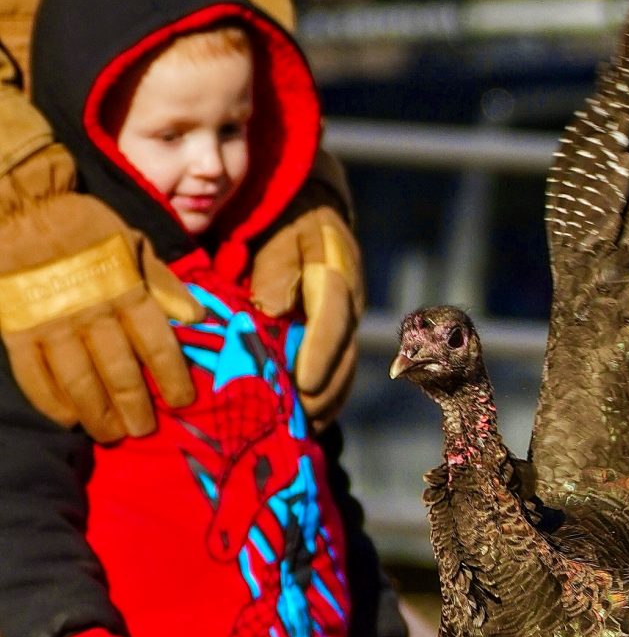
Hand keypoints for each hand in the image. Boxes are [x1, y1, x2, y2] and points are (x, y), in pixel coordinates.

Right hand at [0, 152, 198, 441]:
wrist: (26, 208)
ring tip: (112, 433)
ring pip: (80, 383)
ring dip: (98, 415)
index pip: (158, 347)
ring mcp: (52, 324)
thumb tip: (198, 319)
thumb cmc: (87, 226)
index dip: (173, 379)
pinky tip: (69, 419)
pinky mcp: (18, 330)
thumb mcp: (136, 246)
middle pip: (120, 374)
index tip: (183, 401)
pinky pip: (36, 376)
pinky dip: (53, 403)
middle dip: (136, 408)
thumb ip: (165, 284)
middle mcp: (92, 313)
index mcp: (126, 292)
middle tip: (144, 430)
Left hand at [251, 191, 363, 424]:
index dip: (320, 353)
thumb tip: (270, 309)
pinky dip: (326, 398)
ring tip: (300, 432)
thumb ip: (276, 267)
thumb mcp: (278, 231)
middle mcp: (350, 303)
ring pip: (346, 368)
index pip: (334, 318)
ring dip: (327, 402)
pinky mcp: (339, 333)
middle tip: (297, 423)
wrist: (307, 204)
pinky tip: (307, 421)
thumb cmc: (284, 218)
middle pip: (345, 354)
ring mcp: (348, 321)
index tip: (302, 384)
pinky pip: (340, 370)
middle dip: (323, 392)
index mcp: (335, 273)